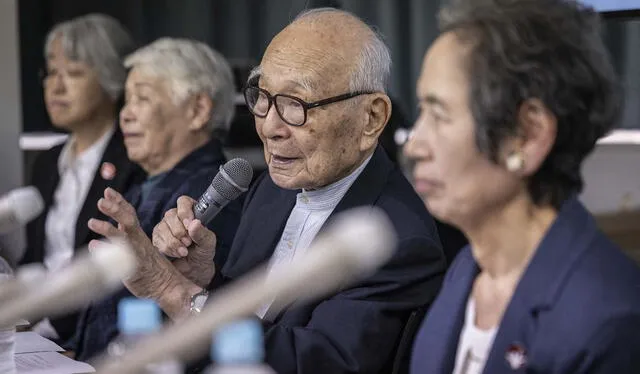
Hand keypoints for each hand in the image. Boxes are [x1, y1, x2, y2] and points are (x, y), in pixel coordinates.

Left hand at [87, 187, 204, 320]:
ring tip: (92, 222)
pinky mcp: (134, 270)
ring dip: (107, 229)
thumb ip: (124, 235)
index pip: (129, 214)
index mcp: (138, 235)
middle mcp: (138, 242)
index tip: (108, 191)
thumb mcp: (137, 246)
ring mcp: (137, 255)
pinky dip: (107, 252)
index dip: (119, 201)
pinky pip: (120, 259)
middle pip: (128, 221)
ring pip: (123, 239)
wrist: (167, 286)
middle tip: (102, 201)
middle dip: (115, 209)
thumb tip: (110, 224)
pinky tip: (94, 245)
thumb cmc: (149, 267)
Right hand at [153, 196, 216, 286]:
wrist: (194, 271)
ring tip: (184, 251)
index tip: (189, 225)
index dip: (185, 212)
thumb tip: (194, 223)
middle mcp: (175, 217)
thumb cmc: (202, 253)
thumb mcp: (208, 244)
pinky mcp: (156, 239)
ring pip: (162, 228)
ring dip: (174, 242)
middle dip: (179, 231)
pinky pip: (157, 241)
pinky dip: (168, 249)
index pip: (183, 201)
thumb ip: (202, 233)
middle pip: (170, 215)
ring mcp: (164, 227)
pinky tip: (177, 254)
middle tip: (188, 243)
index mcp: (191, 212)